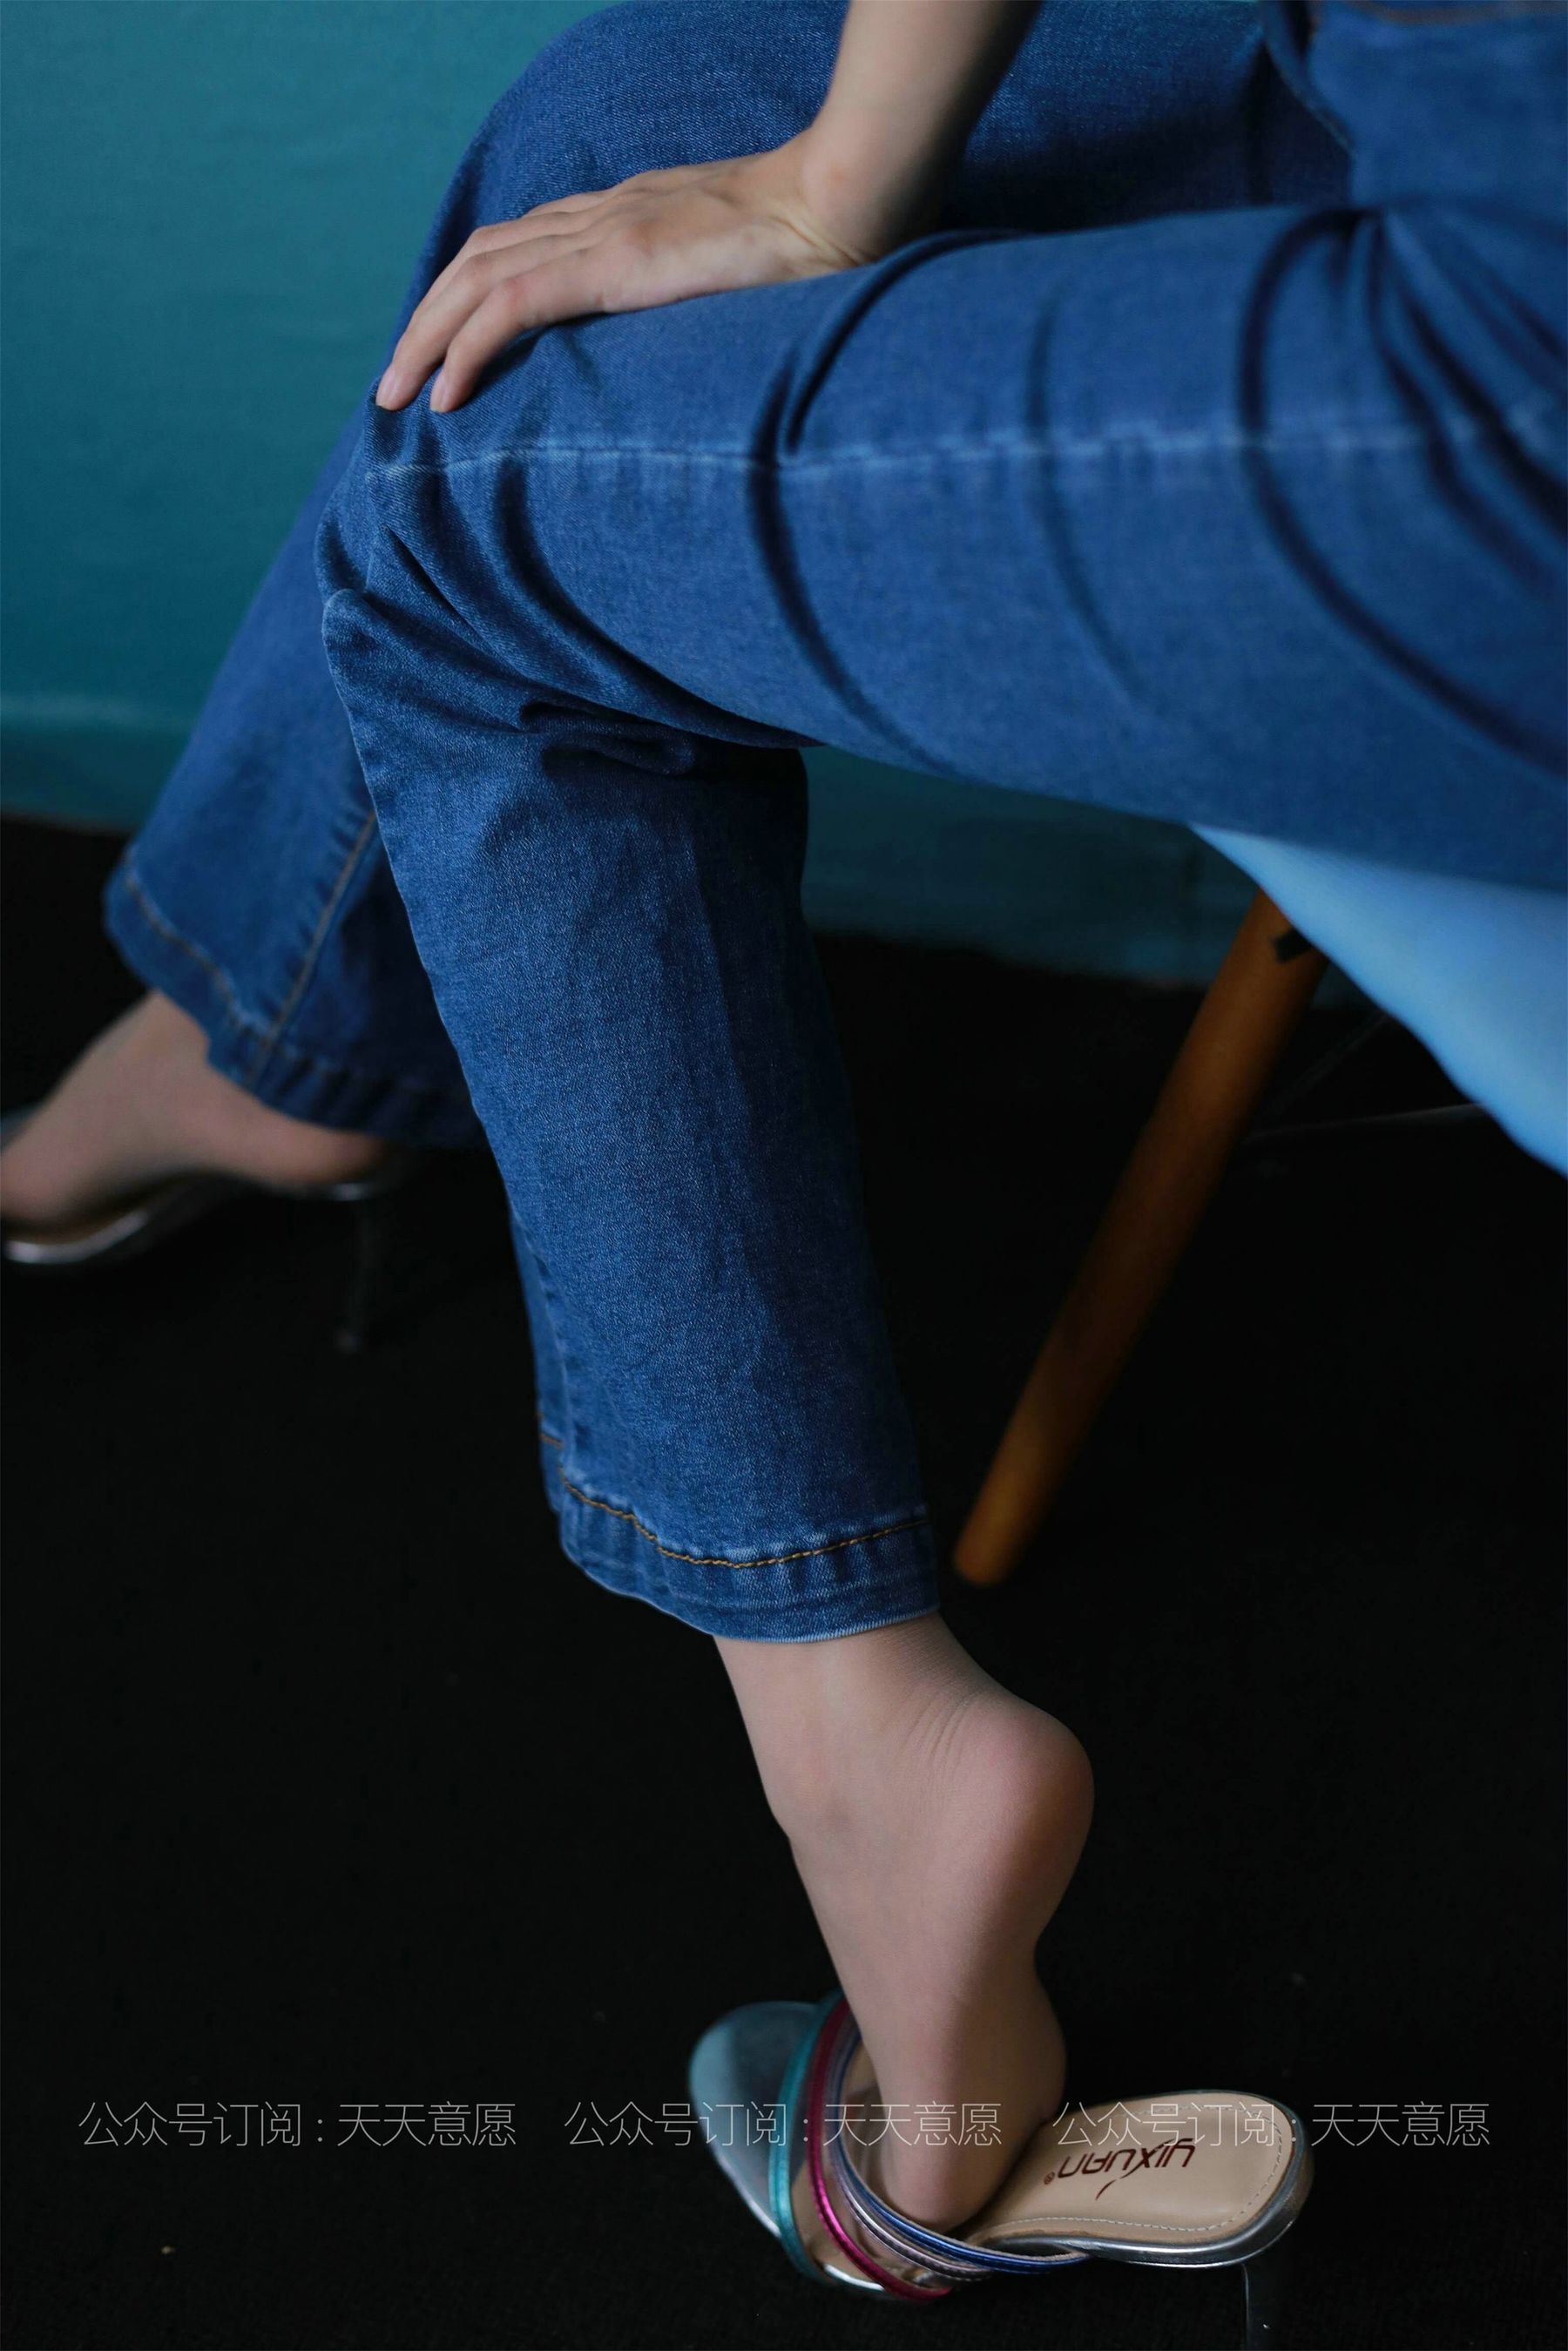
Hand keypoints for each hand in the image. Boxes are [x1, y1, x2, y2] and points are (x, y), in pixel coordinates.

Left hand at [375, 130, 927, 414]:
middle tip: (393, 384)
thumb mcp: (747, 271)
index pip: (524, 245)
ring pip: (479, 280)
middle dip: (427, 320)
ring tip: (396, 395)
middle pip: (482, 260)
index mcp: (629, 215)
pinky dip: (468, 348)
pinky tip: (445, 393)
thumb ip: (709, 292)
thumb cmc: (822, 240)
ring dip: (427, 338)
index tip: (445, 347)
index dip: (472, 293)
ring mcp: (604, 236)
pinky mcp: (614, 264)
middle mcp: (601, 216)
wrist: (847, 195)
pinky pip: (514, 305)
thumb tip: (709, 337)